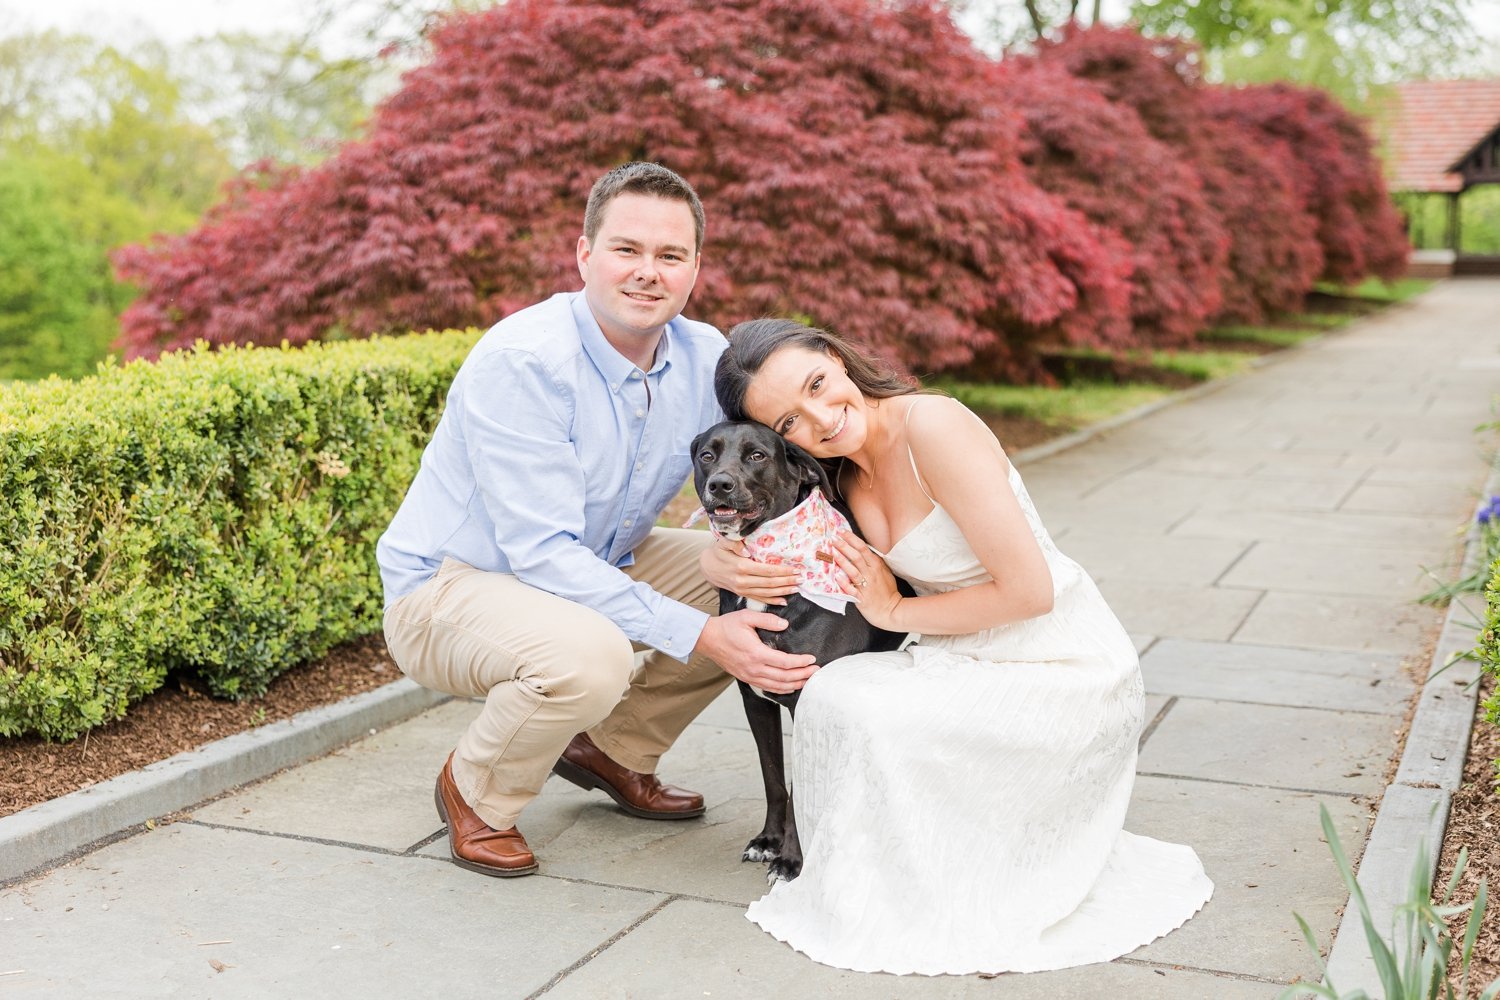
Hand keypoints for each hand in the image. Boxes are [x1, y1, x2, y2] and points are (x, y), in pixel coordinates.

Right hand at [694, 611, 818, 693]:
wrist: (707, 639)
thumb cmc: (726, 626)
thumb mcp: (747, 616)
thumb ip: (767, 619)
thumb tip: (784, 624)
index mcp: (756, 653)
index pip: (785, 662)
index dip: (801, 662)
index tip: (812, 659)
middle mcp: (754, 668)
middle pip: (784, 677)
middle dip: (803, 676)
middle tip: (817, 672)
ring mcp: (749, 675)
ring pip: (777, 686)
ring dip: (794, 684)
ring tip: (808, 680)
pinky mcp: (746, 678)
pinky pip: (767, 687)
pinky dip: (781, 689)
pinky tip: (790, 686)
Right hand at [700, 538, 799, 604]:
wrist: (707, 567)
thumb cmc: (719, 552)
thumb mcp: (723, 543)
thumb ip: (734, 543)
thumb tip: (745, 550)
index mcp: (741, 566)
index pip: (767, 570)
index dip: (782, 570)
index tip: (795, 569)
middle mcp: (743, 580)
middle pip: (770, 583)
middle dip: (787, 581)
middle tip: (801, 579)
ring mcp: (743, 589)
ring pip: (767, 593)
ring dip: (783, 591)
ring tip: (796, 588)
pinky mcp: (742, 594)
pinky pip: (760, 599)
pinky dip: (772, 601)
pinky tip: (784, 600)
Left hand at [832, 531, 902, 631]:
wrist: (891, 610)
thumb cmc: (887, 591)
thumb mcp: (885, 572)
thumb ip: (875, 561)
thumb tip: (864, 550)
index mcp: (876, 565)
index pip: (863, 548)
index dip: (852, 539)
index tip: (841, 532)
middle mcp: (871, 573)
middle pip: (857, 556)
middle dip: (845, 546)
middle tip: (833, 538)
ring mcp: (866, 586)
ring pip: (853, 570)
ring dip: (842, 560)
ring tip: (832, 552)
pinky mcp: (861, 598)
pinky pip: (851, 589)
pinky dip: (844, 582)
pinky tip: (836, 576)